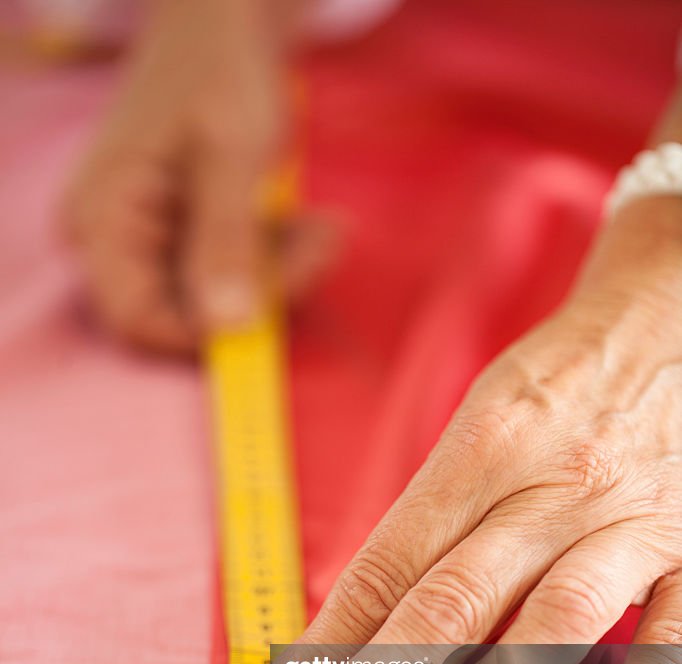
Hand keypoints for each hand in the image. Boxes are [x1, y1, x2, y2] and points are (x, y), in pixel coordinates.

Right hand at [62, 0, 332, 352]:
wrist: (222, 24)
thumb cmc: (218, 68)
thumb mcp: (230, 153)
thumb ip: (226, 241)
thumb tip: (228, 324)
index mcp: (104, 219)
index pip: (138, 318)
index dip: (205, 332)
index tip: (273, 309)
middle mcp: (115, 241)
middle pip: (186, 311)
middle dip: (262, 290)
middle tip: (321, 245)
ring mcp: (151, 242)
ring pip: (218, 300)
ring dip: (280, 275)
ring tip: (323, 229)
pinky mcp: (185, 241)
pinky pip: (231, 277)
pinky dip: (276, 260)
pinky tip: (309, 227)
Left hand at [247, 196, 681, 663]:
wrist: (672, 319)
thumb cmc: (562, 384)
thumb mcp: (483, 423)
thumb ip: (436, 518)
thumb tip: (365, 617)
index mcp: (482, 450)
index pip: (387, 564)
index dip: (327, 643)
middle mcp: (549, 487)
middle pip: (450, 597)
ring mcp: (625, 519)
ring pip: (553, 616)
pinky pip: (671, 629)